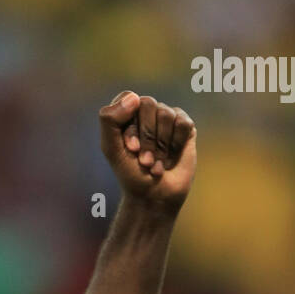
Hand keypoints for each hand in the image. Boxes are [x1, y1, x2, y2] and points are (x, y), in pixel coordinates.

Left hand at [100, 91, 196, 211]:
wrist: (154, 196)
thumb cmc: (130, 174)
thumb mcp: (111, 149)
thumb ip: (109, 120)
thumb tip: (135, 97)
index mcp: (127, 114)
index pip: (130, 100)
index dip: (132, 126)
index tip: (131, 149)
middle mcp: (147, 113)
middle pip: (149, 104)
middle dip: (147, 137)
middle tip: (145, 161)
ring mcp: (167, 119)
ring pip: (166, 114)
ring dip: (161, 145)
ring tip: (157, 162)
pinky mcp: (185, 128)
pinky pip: (183, 123)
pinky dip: (176, 144)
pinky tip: (171, 157)